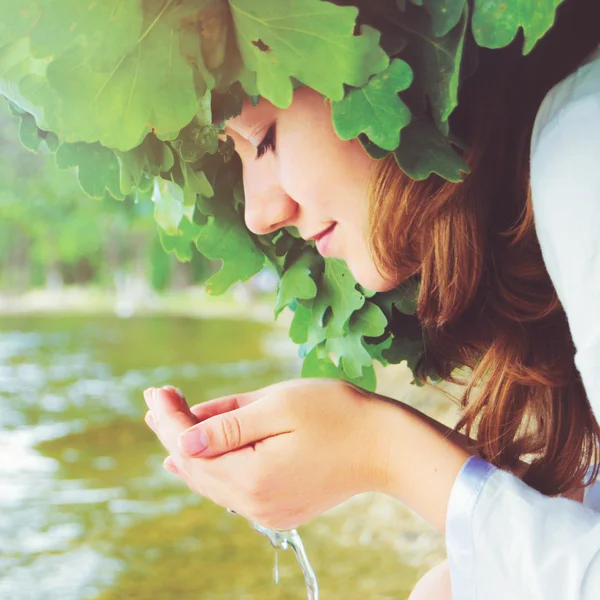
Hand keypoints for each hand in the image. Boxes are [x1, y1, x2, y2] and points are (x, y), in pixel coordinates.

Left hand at [143, 379, 388, 529]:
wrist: (387, 447)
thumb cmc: (338, 414)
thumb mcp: (279, 406)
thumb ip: (228, 426)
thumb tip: (182, 439)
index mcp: (253, 478)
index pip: (192, 449)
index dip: (170, 418)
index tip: (155, 390)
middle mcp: (256, 504)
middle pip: (197, 468)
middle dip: (173, 430)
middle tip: (155, 400)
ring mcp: (269, 510)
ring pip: (212, 481)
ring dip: (189, 449)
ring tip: (166, 421)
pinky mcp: (281, 507)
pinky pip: (232, 489)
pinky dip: (211, 467)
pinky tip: (193, 458)